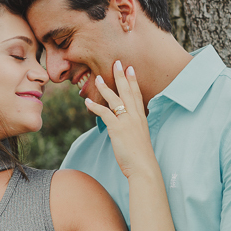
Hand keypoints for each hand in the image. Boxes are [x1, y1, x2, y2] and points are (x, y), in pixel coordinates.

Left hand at [84, 60, 155, 179]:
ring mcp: (127, 122)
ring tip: (98, 78)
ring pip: (115, 100)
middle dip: (121, 76)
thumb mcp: (139, 138)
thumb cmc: (140, 156)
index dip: (133, 80)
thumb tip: (124, 127)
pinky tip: (87, 101)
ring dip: (106, 88)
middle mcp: (135, 117)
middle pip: (127, 92)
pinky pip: (105, 113)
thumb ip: (132, 129)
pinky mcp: (118, 129)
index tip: (130, 68)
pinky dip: (95, 106)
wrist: (143, 167)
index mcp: (141, 118)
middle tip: (117, 62)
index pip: (137, 95)